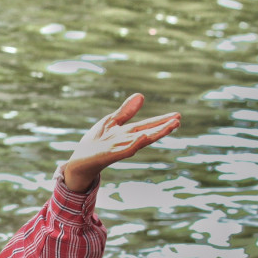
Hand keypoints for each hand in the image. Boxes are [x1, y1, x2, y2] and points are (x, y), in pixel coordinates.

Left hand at [60, 93, 180, 192]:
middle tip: (178, 120)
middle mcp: (127, 140)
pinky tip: (144, 136)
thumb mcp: (111, 122)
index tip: (177, 115)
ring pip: (141, 140)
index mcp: (128, 132)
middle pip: (149, 132)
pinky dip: (135, 143)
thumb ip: (126, 111)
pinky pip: (126, 149)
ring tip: (170, 126)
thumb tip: (141, 95)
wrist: (79, 162)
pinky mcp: (110, 155)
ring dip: (155, 134)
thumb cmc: (95, 142)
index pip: (148, 125)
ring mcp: (120, 148)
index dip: (162, 120)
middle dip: (163, 127)